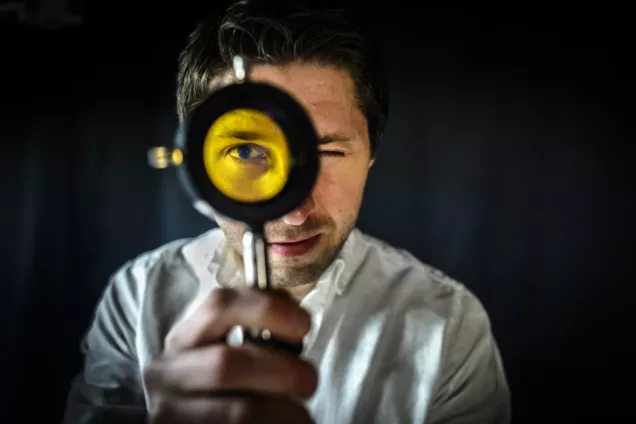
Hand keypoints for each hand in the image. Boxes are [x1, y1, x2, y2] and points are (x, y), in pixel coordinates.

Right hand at [143, 287, 316, 423]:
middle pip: (227, 364)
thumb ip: (253, 333)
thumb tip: (296, 321)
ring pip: (241, 413)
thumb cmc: (221, 388)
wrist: (195, 421)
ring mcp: (171, 414)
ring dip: (285, 411)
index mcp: (184, 339)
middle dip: (282, 371)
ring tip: (299, 414)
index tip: (302, 324)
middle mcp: (168, 374)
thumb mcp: (223, 352)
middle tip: (309, 380)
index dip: (266, 309)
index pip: (219, 306)